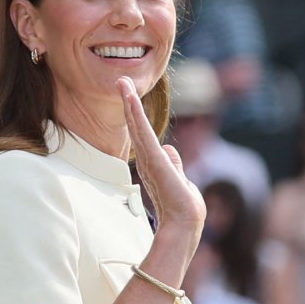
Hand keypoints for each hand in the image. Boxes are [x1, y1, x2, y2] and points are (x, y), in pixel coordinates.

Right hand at [120, 76, 204, 237]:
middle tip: (121, 81)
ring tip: (123, 83)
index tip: (129, 95)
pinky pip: (143, 133)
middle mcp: (147, 160)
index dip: (135, 115)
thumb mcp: (179, 179)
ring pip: (137, 127)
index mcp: (153, 163)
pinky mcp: (153, 160)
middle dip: (129, 103)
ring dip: (130, 104)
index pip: (143, 135)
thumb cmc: (181, 207)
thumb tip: (170, 149)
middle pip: (136, 126)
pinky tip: (130, 99)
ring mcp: (149, 159)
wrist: (183, 222)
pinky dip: (136, 115)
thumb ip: (174, 163)